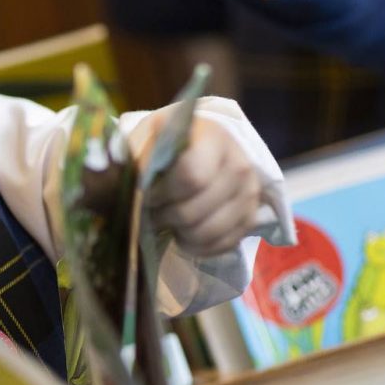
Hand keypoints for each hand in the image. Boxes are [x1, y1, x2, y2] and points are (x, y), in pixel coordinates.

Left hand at [139, 115, 261, 256]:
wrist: (197, 148)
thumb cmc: (166, 146)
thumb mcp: (147, 140)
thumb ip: (139, 159)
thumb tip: (133, 187)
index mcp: (212, 138)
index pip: (191, 176)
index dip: (161, 193)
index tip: (145, 194)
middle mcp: (239, 164)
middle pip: (195, 210)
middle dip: (166, 217)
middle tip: (153, 212)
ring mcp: (249, 193)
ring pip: (208, 232)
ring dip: (180, 233)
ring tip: (168, 221)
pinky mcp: (251, 217)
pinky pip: (221, 245)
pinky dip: (197, 246)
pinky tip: (184, 232)